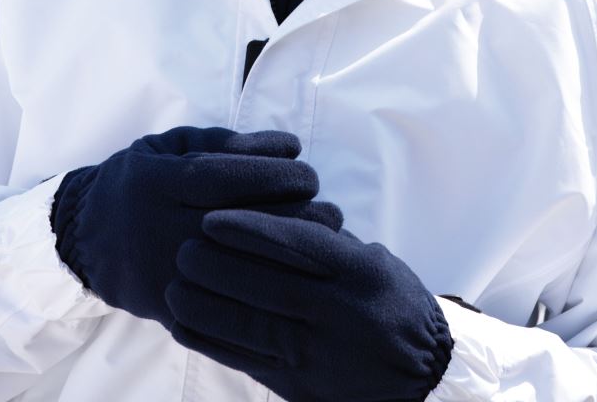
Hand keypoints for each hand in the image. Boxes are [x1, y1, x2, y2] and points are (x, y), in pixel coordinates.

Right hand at [51, 127, 341, 327]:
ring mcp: (164, 274)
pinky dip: (265, 292)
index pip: (223, 179)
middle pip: (237, 227)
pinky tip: (296, 277)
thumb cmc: (143, 178)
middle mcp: (159, 230)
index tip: (309, 174)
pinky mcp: (171, 310)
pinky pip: (224, 306)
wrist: (87, 236)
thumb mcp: (172, 146)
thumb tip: (287, 147)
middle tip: (330, 209)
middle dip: (294, 218)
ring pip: (237, 270)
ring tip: (324, 241)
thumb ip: (226, 144)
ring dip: (289, 257)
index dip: (272, 175)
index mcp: (158, 183)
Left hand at [166, 210, 452, 401]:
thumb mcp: (374, 261)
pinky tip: (184, 325)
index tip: (214, 216)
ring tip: (175, 285)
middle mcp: (338, 311)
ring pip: (252, 326)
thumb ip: (328, 242)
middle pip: (268, 285)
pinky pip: (248, 361)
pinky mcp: (300, 383)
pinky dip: (213, 343)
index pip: (298, 245)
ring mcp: (318, 351)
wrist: (421, 375)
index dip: (252, 230)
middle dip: (219, 266)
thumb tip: (274, 213)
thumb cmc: (393, 302)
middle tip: (182, 247)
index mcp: (359, 271)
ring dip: (207, 305)